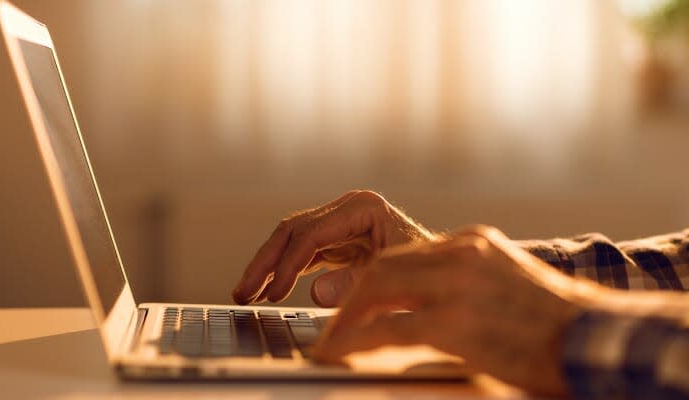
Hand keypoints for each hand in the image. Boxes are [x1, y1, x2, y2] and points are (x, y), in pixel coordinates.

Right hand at [232, 190, 434, 304]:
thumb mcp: (395, 279)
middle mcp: (348, 208)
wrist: (445, 271)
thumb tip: (316, 292)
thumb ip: (355, 284)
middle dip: (266, 262)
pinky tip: (268, 289)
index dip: (288, 264)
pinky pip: (302, 253)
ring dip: (268, 267)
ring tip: (245, 294)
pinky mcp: (337, 238)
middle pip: (293, 230)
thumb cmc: (428, 272)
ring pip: (291, 240)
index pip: (312, 233)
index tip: (273, 292)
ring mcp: (340, 221)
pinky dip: (284, 271)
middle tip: (243, 292)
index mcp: (363, 207)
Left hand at [313, 225, 584, 395]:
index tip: (354, 300)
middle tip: (334, 322)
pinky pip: (388, 329)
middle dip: (352, 295)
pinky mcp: (456, 321)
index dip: (371, 279)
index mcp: (473, 243)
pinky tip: (341, 354)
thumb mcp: (506, 283)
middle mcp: (462, 253)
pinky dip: (356, 341)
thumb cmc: (556, 321)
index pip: (405, 254)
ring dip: (347, 317)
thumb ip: (465, 282)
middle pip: (384, 265)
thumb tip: (426, 304)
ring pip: (377, 288)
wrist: (598, 337)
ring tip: (331, 342)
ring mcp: (459, 284)